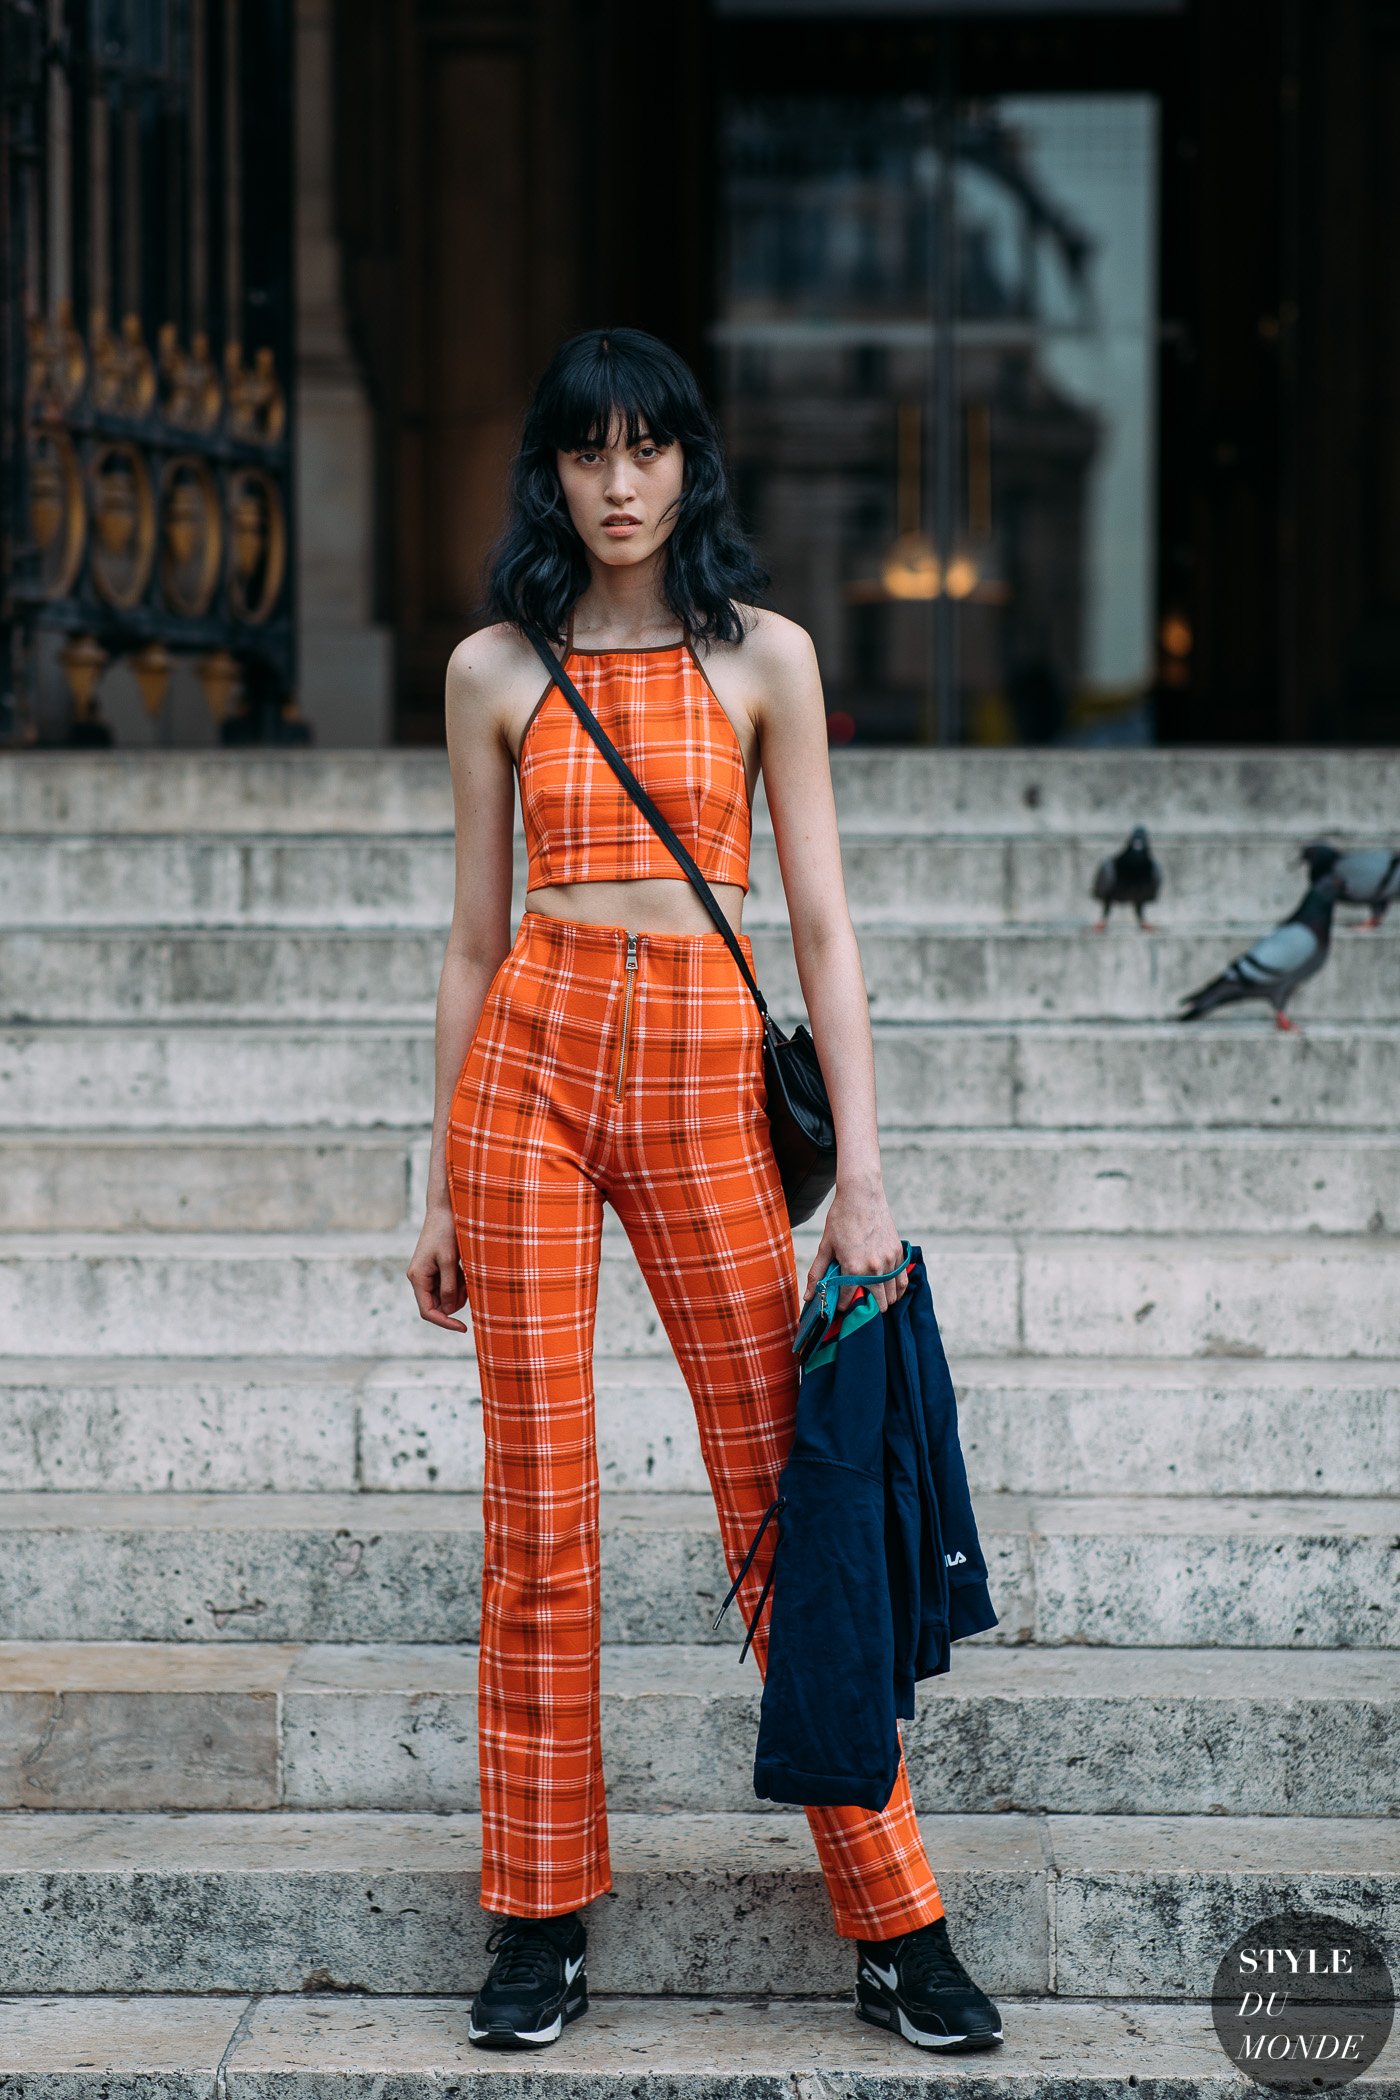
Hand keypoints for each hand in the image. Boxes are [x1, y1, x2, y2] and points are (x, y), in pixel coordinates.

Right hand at [407, 1201, 468, 1332]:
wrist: (445, 1208)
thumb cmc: (446, 1231)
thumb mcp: (449, 1260)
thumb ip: (449, 1286)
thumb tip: (449, 1310)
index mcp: (418, 1277)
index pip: (428, 1311)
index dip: (445, 1322)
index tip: (463, 1328)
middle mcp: (420, 1278)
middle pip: (438, 1305)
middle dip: (456, 1301)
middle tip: (469, 1286)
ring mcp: (428, 1273)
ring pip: (446, 1295)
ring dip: (459, 1290)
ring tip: (466, 1272)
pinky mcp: (436, 1267)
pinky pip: (448, 1284)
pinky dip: (459, 1281)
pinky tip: (465, 1267)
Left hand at [801, 1178, 909, 1318]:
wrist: (862, 1195)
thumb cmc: (841, 1219)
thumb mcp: (825, 1246)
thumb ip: (817, 1274)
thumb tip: (808, 1297)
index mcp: (853, 1268)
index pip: (849, 1300)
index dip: (842, 1305)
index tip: (839, 1303)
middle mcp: (874, 1268)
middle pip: (877, 1304)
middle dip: (866, 1307)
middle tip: (857, 1302)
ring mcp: (889, 1261)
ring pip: (892, 1296)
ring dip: (883, 1300)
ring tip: (872, 1299)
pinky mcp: (898, 1254)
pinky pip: (902, 1281)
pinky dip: (897, 1290)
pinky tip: (890, 1292)